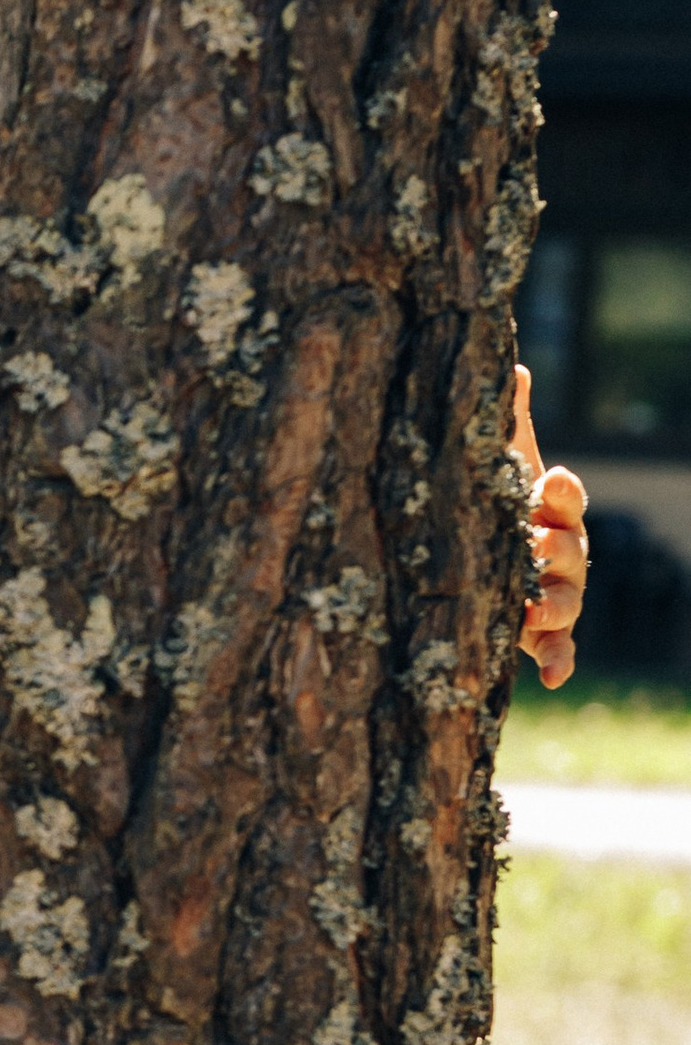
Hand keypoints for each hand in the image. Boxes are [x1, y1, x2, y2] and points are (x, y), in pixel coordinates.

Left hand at [513, 364, 587, 691]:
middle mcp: (561, 553)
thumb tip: (516, 366)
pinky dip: (558, 662)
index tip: (551, 480)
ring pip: (566, 601)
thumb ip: (509, 421)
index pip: (566, 497)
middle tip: (540, 543)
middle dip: (560, 547)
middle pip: (572, 550)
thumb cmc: (495, 502)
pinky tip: (552, 678)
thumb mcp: (498, 462)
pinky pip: (557, 650)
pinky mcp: (537, 635)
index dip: (562, 491)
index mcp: (551, 510)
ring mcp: (553, 595)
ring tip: (537, 611)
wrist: (472, 557)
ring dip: (555, 606)